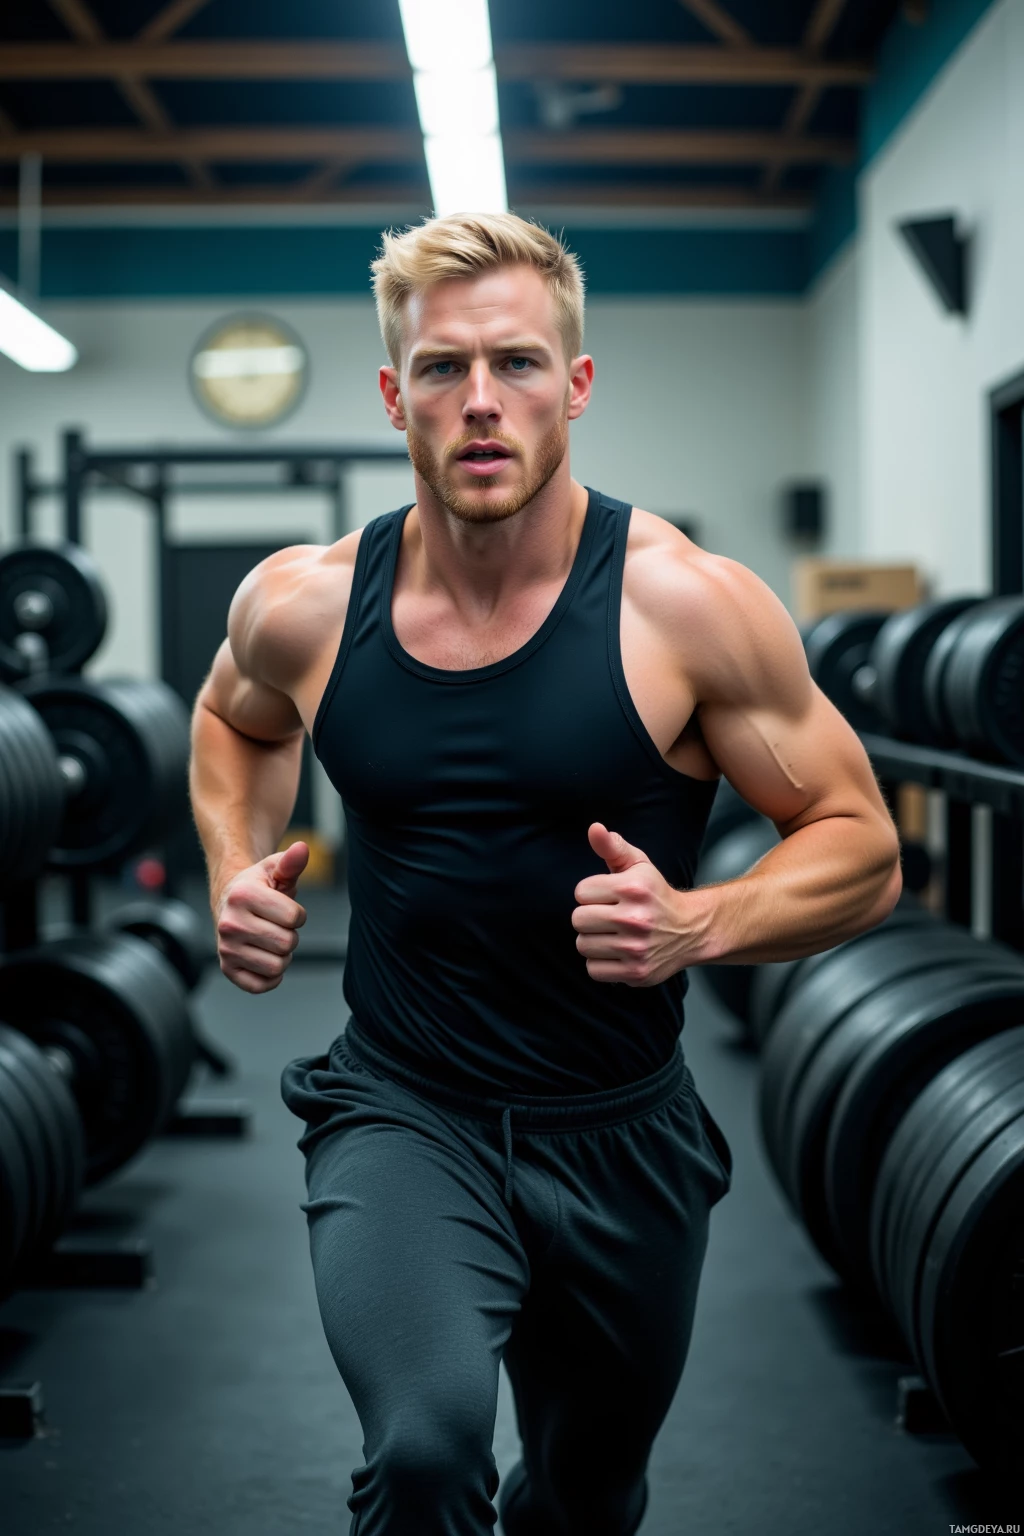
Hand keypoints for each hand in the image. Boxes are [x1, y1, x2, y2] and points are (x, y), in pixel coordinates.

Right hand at [215, 841, 308, 993]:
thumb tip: (303, 849)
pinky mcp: (227, 969)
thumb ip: (291, 862)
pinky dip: (271, 977)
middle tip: (277, 926)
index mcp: (242, 896)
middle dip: (290, 935)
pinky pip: (261, 985)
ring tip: (271, 941)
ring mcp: (226, 948)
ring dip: (283, 956)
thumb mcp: (274, 870)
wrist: (230, 902)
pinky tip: (265, 958)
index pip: (294, 918)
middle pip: (287, 943)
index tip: (285, 910)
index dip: (297, 915)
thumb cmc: (258, 886)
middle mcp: (229, 923)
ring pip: (277, 966)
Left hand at [572, 824, 695, 986]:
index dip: (592, 893)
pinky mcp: (636, 973)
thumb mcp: (638, 865)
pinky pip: (593, 969)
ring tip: (613, 934)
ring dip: (594, 940)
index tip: (609, 896)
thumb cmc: (656, 895)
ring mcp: (636, 949)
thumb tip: (594, 828)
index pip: (581, 892)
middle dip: (590, 917)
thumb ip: (612, 846)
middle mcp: (636, 919)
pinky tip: (617, 952)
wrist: (692, 930)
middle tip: (609, 917)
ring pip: (583, 945)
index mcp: (634, 888)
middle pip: (578, 920)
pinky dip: (601, 963)